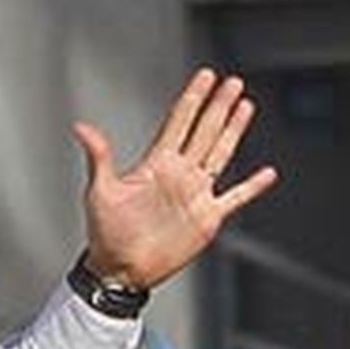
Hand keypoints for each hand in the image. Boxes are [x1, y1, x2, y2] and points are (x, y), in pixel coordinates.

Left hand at [73, 67, 276, 291]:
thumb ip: (99, 157)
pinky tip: (267, 174)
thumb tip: (81, 127)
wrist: (119, 272)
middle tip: (232, 82)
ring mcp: (195, 195)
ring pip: (220, 154)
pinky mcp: (206, 219)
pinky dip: (251, 187)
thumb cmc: (105, 235)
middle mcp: (179, 175)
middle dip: (218, 106)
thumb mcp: (99, 193)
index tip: (205, 76)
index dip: (192, 98)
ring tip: (245, 106)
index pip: (179, 123)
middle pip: (204, 131)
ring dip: (233, 130)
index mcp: (156, 164)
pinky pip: (235, 198)